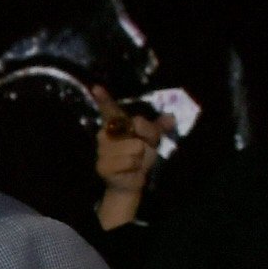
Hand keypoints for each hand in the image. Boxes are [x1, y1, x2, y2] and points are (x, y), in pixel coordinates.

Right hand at [90, 86, 168, 232]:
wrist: (132, 181)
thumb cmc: (140, 157)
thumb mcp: (151, 140)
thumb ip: (158, 127)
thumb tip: (171, 118)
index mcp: (115, 125)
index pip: (109, 110)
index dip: (103, 99)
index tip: (96, 87)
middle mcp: (105, 135)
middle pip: (136, 126)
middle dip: (146, 139)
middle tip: (140, 151)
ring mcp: (102, 151)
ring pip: (135, 146)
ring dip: (140, 157)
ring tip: (134, 162)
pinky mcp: (103, 165)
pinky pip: (129, 161)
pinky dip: (135, 167)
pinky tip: (128, 171)